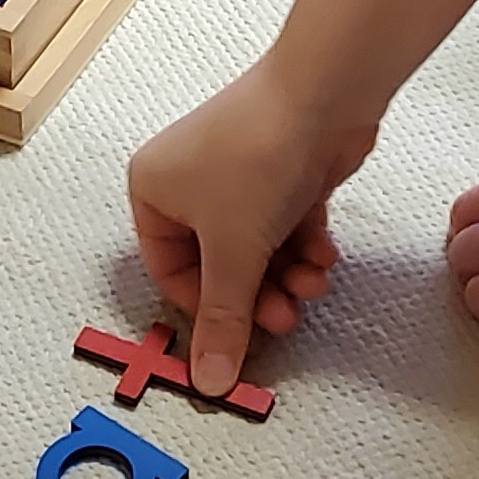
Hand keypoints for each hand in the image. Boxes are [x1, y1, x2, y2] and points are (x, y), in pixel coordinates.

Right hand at [127, 57, 367, 393]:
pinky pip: (285, 225)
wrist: (323, 94)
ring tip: (313, 283)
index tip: (241, 333)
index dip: (207, 308)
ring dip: (287, 275)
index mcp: (154, 191)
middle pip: (219, 264)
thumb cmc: (258, 159)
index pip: (170, 271)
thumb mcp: (234, 252)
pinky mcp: (282, 170)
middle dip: (257, 295)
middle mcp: (190, 181)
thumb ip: (224, 321)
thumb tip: (210, 383)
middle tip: (287, 317)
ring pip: (258, 248)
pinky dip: (304, 246)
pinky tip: (325, 256)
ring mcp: (239, 174)